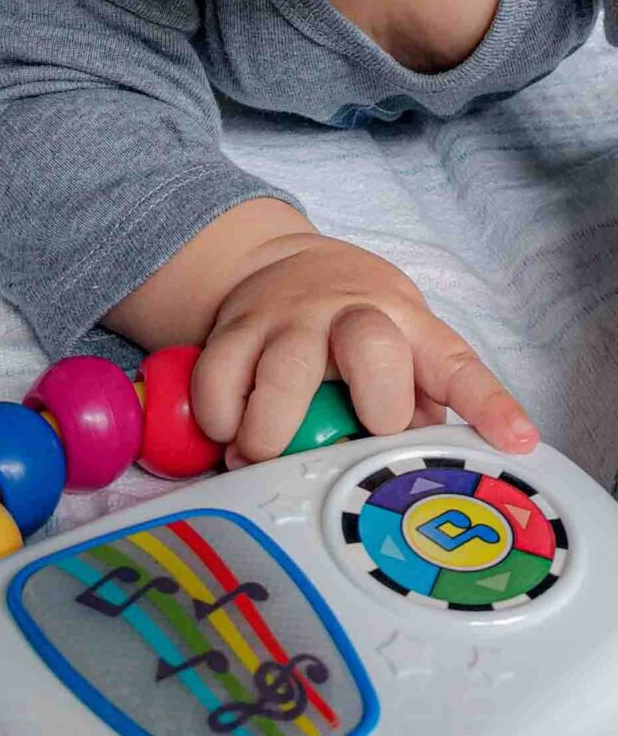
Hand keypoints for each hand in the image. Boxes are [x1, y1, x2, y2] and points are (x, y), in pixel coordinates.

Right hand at [190, 233, 538, 464]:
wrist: (280, 263)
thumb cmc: (352, 324)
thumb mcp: (401, 348)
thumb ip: (415, 405)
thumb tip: (418, 471)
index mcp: (408, 327)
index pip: (457, 366)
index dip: (490, 405)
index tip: (516, 441)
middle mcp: (352, 315)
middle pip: (372, 348)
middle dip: (372, 404)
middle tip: (356, 438)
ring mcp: (290, 317)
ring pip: (281, 372)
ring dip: (269, 433)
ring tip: (259, 458)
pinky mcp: (236, 325)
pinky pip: (219, 377)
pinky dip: (219, 418)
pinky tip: (227, 432)